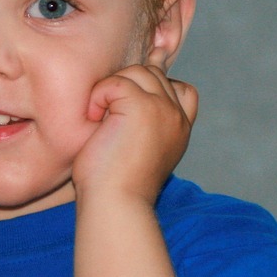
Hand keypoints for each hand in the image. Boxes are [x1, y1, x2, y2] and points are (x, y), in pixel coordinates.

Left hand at [71, 60, 197, 203]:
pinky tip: (95, 121)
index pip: (181, 89)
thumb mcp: (138, 147)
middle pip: (153, 74)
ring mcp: (163, 109)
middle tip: (107, 119)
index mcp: (180, 128)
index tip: (130, 96)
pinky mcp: (142, 106)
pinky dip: (98, 97)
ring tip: (101, 121)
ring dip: (111, 90)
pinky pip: (116, 82)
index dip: (157, 83)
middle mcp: (176, 116)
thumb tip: (128, 89)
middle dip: (125, 86)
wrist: (114, 204)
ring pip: (137, 71)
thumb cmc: (114, 183)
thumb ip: (143, 120)